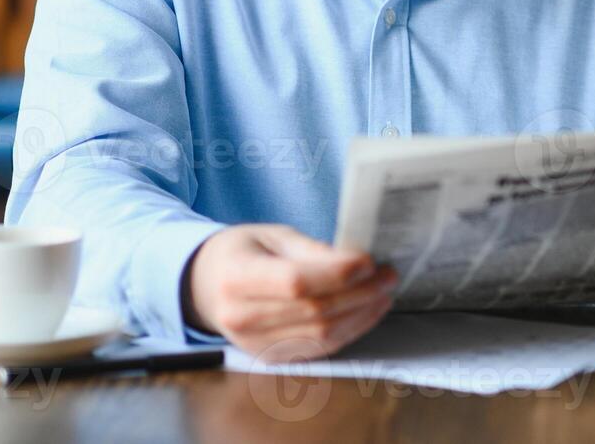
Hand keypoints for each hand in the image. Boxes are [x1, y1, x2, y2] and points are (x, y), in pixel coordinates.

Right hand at [183, 223, 395, 360]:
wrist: (206, 286)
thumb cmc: (243, 252)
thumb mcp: (273, 236)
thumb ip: (312, 250)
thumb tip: (356, 262)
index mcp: (236, 278)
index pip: (296, 282)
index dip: (338, 273)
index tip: (369, 261)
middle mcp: (240, 317)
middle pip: (314, 311)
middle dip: (360, 293)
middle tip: (388, 275)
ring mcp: (254, 344)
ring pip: (321, 335)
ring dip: (362, 314)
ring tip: (384, 292)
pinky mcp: (270, 357)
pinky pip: (319, 349)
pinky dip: (350, 330)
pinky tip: (367, 311)